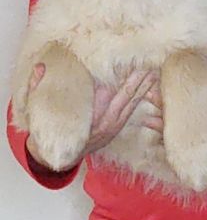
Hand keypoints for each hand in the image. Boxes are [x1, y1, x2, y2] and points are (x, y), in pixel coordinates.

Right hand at [26, 64, 162, 170]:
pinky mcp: (115, 127)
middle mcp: (108, 123)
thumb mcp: (40, 112)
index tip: (136, 64)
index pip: (116, 95)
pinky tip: (148, 86)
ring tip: (154, 70)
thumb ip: (38, 88)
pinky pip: (131, 109)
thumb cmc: (51, 133)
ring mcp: (113, 126)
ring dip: (144, 87)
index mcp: (94, 118)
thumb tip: (40, 68)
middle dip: (141, 80)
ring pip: (132, 103)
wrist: (55, 158)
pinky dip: (140, 97)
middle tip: (152, 61)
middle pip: (129, 97)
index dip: (128, 80)